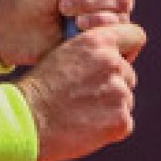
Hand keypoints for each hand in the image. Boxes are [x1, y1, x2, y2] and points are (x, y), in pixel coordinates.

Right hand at [17, 23, 144, 160]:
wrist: (26, 118)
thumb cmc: (38, 87)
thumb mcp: (61, 55)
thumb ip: (90, 53)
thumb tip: (112, 59)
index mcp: (96, 42)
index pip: (134, 35)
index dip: (127, 46)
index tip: (118, 57)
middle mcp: (113, 64)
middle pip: (127, 73)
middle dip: (112, 82)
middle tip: (83, 93)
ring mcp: (120, 93)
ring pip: (124, 99)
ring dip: (108, 105)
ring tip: (79, 110)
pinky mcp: (122, 120)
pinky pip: (122, 121)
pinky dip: (107, 125)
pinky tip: (83, 124)